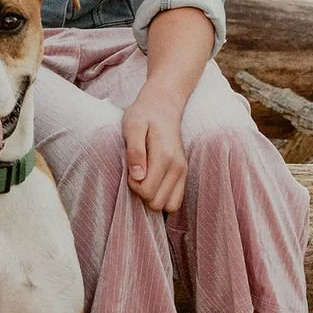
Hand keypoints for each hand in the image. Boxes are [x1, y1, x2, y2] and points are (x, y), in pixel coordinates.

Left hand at [122, 91, 188, 213]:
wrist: (163, 105)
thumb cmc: (143, 115)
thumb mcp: (132, 126)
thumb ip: (135, 151)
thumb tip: (137, 176)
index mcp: (164, 157)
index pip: (147, 192)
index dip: (133, 186)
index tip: (130, 172)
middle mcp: (178, 168)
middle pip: (157, 203)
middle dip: (142, 194)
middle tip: (136, 175)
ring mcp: (183, 172)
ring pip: (169, 206)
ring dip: (153, 198)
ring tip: (144, 180)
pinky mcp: (183, 174)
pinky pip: (175, 200)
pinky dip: (163, 197)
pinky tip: (153, 183)